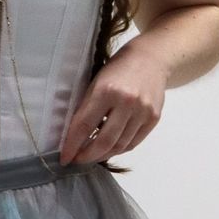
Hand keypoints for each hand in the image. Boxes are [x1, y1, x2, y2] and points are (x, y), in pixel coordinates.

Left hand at [58, 44, 169, 164]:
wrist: (152, 58)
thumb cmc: (118, 68)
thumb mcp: (97, 82)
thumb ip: (87, 107)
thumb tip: (75, 136)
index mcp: (106, 91)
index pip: (84, 125)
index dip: (72, 145)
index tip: (65, 158)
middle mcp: (126, 103)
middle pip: (104, 141)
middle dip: (87, 156)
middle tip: (77, 160)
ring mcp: (142, 112)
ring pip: (119, 145)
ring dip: (103, 155)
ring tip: (92, 156)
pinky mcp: (153, 119)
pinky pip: (133, 142)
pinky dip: (119, 149)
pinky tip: (109, 149)